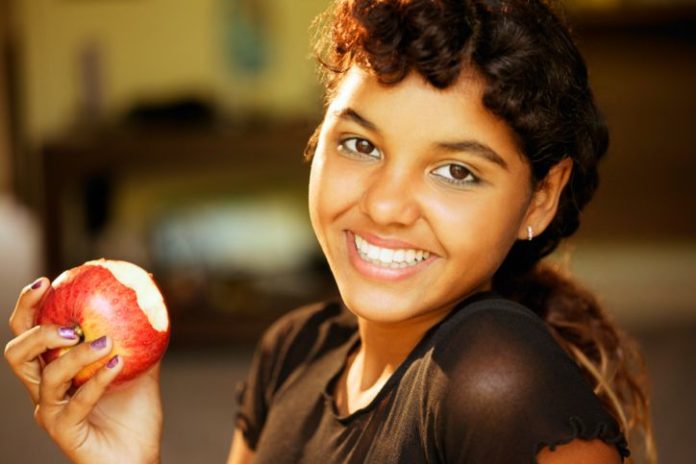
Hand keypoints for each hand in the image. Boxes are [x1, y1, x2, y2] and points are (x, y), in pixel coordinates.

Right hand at [4, 278, 162, 463]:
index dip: (29, 306)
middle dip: (34, 329)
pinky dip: (98, 380)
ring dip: (74, 355)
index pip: (29, 333)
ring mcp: (51, 413)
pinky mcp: (64, 432)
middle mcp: (44, 390)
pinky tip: (119, 362)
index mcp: (55, 370)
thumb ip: (141, 336)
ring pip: (46, 377)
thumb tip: (152, 295)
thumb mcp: (140, 367)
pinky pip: (77, 402)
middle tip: (67, 319)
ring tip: (104, 341)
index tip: (48, 281)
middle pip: (18, 354)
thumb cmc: (135, 414)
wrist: (139, 457)